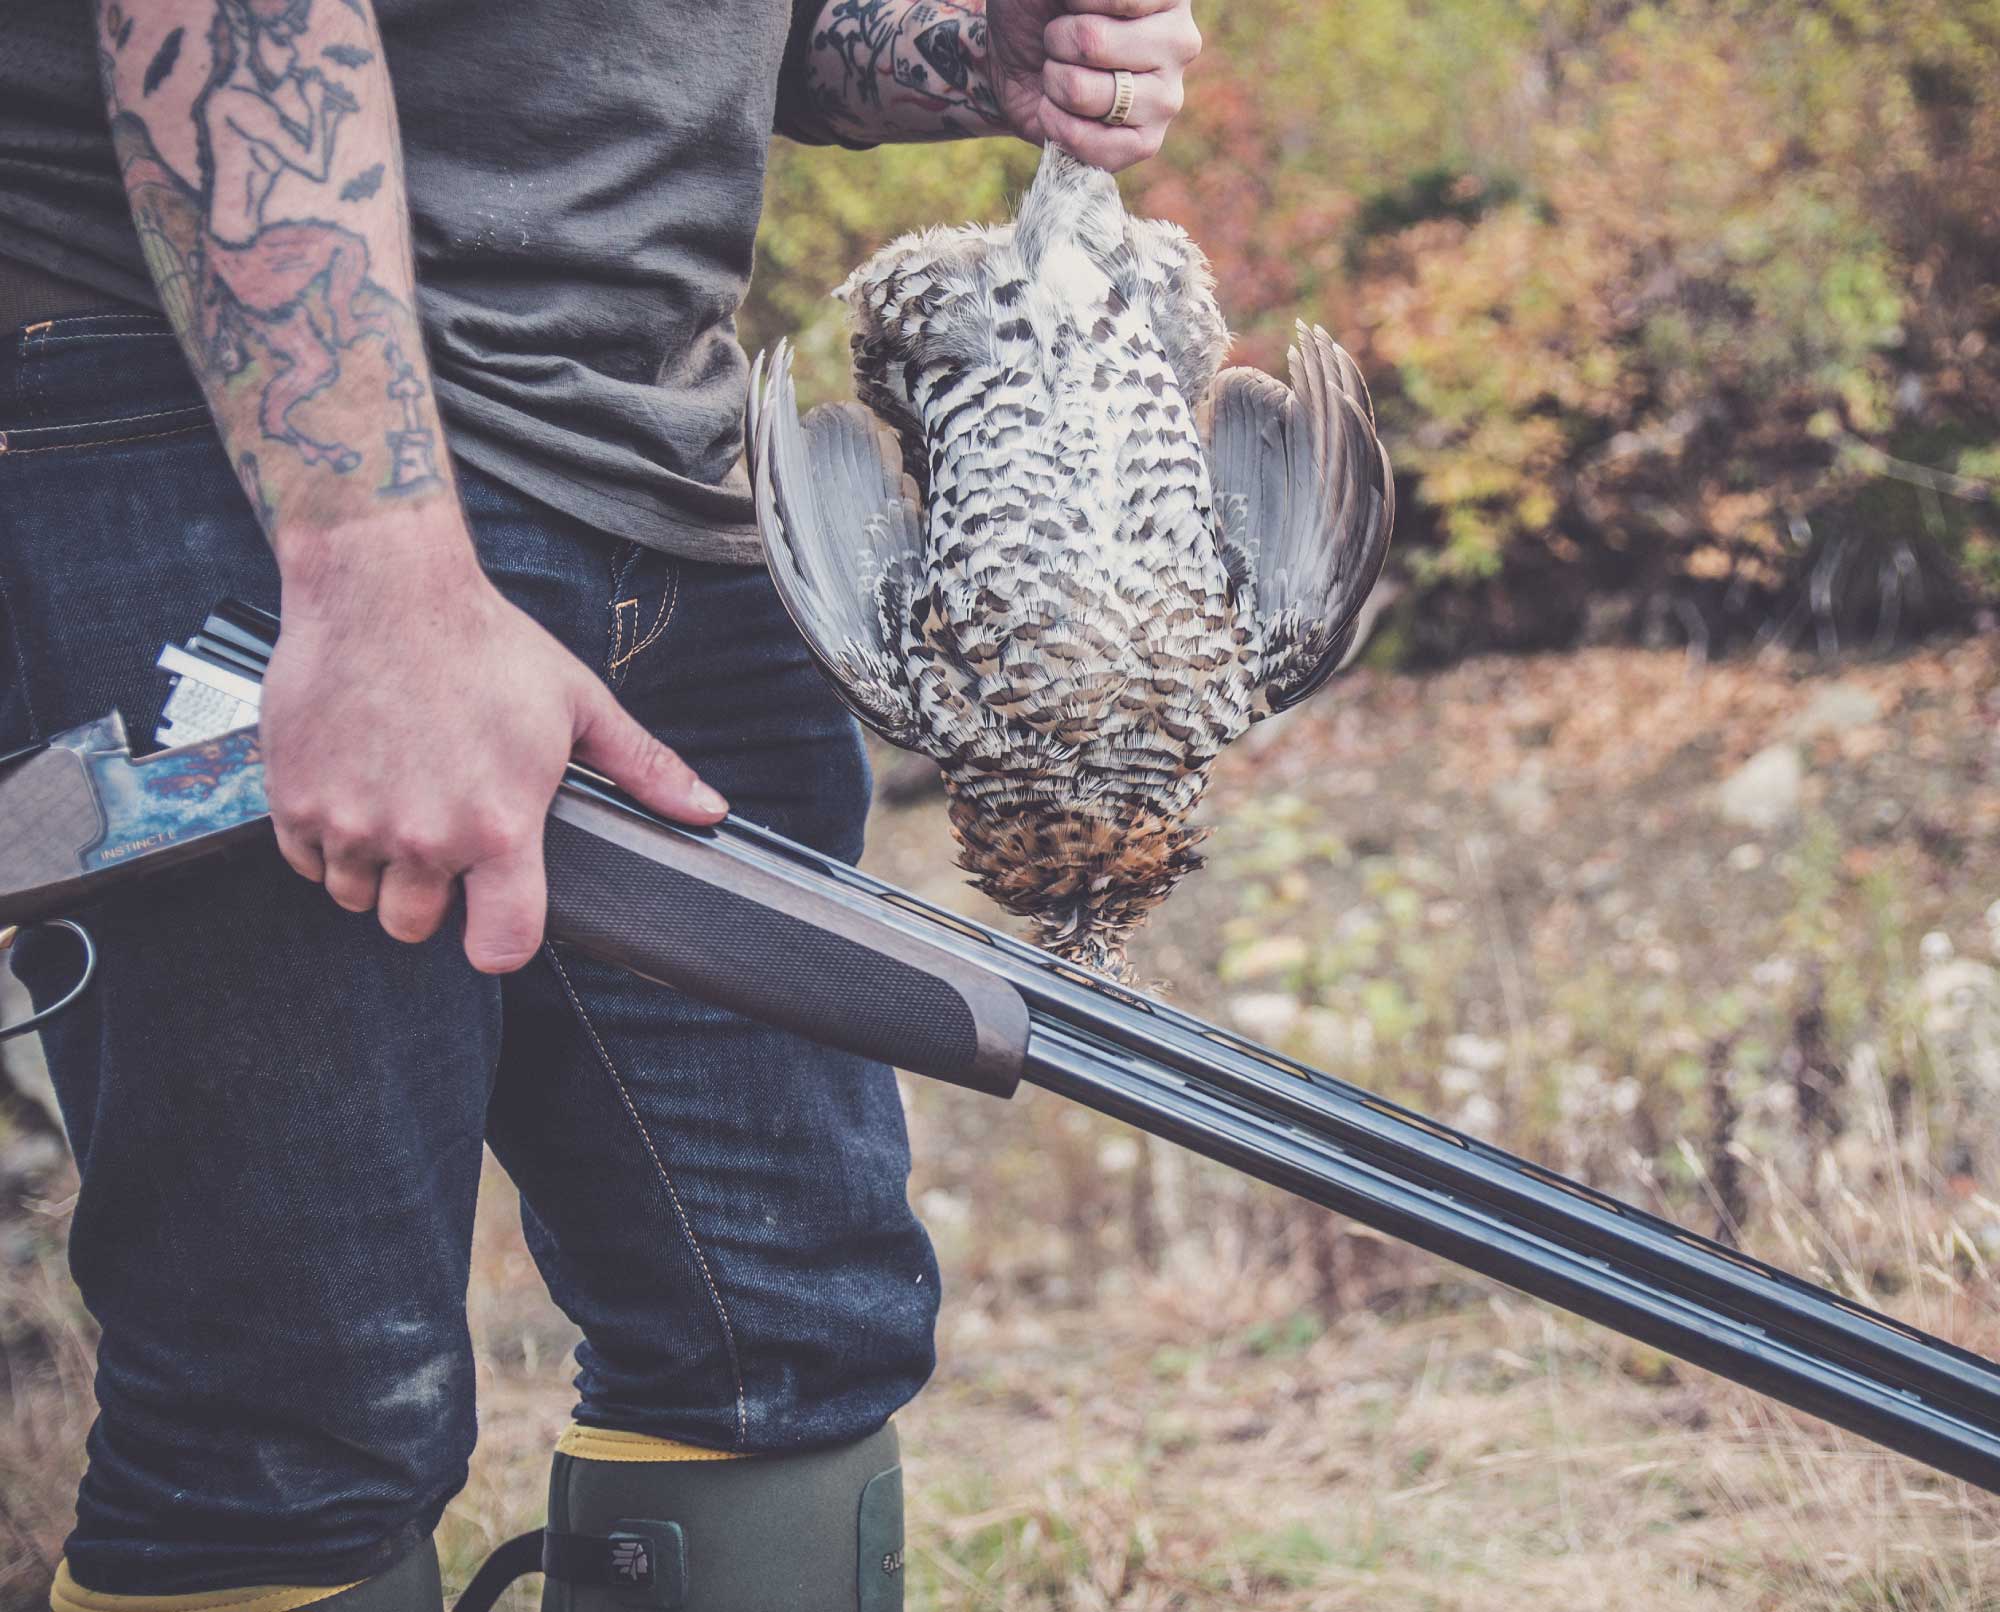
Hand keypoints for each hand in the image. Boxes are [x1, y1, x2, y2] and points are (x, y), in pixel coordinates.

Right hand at [260, 542, 726, 972]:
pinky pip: (305, 863)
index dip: (501, 942)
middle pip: (415, 927)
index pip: (500, 948)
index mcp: (497, 826)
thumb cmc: (481, 642)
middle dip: (430, 899)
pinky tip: (355, 789)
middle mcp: (422, 837)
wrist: (382, 587)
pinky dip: (325, 840)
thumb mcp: (579, 704)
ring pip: (357, 898)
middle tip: (441, 839)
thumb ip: (643, 769)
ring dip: (376, 869)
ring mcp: (351, 824)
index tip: (497, 917)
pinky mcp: (295, 802)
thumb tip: (705, 810)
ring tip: (398, 805)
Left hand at [986, 0, 1201, 171]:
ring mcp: (1168, 97)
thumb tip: (1087, 23)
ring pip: (1080, 91)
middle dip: (1056, 40)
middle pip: (1092, 42)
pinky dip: (1054, 124)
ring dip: (1053, 82)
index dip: (1074, 4)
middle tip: (1061, 41)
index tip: (1070, 5)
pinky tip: (1057, 110)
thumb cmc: (1042, 9)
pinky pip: (1088, 142)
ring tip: (1062, 74)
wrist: (1020, 57)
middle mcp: (1180, 41)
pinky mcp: (1147, 142)